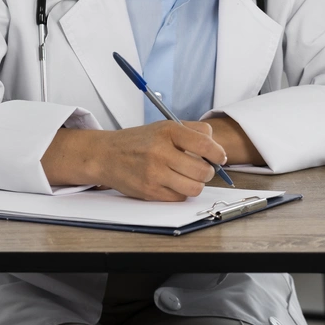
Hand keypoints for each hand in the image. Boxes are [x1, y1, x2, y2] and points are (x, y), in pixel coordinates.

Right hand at [41, 121, 227, 201]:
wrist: (105, 155)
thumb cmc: (137, 141)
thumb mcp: (162, 127)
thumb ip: (192, 131)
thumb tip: (216, 147)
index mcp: (168, 131)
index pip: (206, 145)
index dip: (218, 154)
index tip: (218, 158)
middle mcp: (161, 151)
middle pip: (204, 171)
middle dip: (207, 172)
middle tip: (199, 169)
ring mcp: (155, 173)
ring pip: (195, 188)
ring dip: (195, 184)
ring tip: (185, 177)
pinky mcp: (150, 190)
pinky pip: (179, 197)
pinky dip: (179, 192)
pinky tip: (170, 183)